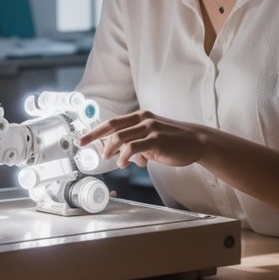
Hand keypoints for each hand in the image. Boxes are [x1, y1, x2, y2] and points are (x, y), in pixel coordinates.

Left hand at [77, 110, 206, 168]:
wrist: (196, 142)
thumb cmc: (172, 141)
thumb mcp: (151, 138)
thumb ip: (135, 143)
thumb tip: (121, 155)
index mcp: (139, 116)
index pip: (111, 123)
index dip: (95, 132)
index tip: (82, 140)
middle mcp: (143, 119)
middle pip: (112, 127)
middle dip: (96, 139)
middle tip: (93, 154)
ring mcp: (150, 128)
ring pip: (121, 137)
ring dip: (113, 152)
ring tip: (116, 162)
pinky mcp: (157, 140)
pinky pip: (134, 148)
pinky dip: (125, 157)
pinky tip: (125, 163)